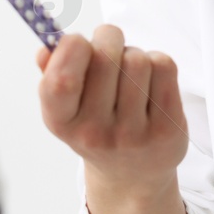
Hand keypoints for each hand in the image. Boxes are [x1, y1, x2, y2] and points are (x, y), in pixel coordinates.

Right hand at [37, 24, 189, 213]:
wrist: (132, 176)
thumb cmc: (96, 127)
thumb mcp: (66, 108)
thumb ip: (52, 73)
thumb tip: (47, 48)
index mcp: (62, 123)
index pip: (61, 80)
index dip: (71, 47)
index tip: (78, 42)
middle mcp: (95, 133)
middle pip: (105, 56)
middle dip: (108, 37)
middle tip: (109, 44)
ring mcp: (133, 134)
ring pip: (137, 59)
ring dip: (134, 53)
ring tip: (130, 71)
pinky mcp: (166, 129)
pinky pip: (164, 66)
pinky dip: (158, 62)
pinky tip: (151, 80)